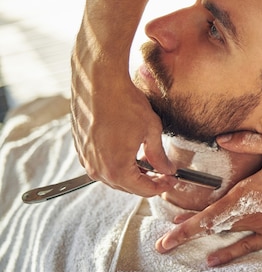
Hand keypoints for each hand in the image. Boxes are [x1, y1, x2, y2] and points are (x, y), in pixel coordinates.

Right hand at [70, 46, 176, 195]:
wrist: (100, 82)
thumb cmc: (125, 103)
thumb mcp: (151, 131)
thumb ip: (159, 156)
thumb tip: (167, 170)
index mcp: (117, 168)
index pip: (142, 189)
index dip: (160, 187)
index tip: (170, 180)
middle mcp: (97, 169)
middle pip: (126, 187)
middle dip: (146, 181)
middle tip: (163, 173)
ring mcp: (86, 159)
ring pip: (112, 177)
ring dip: (131, 174)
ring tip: (148, 162)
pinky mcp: (80, 149)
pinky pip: (100, 164)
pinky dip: (116, 163)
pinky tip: (129, 152)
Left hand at [155, 132, 261, 265]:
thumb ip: (248, 141)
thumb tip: (222, 138)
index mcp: (246, 194)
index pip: (208, 213)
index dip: (185, 227)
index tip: (166, 235)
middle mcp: (249, 215)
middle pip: (211, 227)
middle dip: (186, 233)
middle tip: (165, 242)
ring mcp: (261, 228)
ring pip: (225, 235)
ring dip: (203, 238)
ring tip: (182, 239)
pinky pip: (247, 247)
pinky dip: (229, 253)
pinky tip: (214, 259)